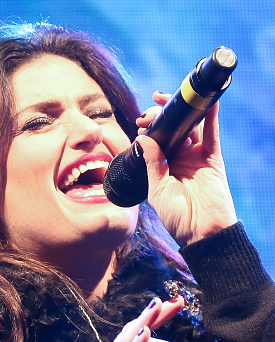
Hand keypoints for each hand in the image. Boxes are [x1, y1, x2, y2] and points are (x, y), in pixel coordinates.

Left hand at [136, 92, 236, 246]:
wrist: (201, 232)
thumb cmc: (177, 217)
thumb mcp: (158, 190)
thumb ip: (152, 163)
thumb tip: (142, 138)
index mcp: (164, 167)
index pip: (156, 141)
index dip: (149, 128)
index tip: (140, 122)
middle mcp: (180, 159)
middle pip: (172, 129)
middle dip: (161, 115)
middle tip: (150, 110)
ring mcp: (197, 157)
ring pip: (190, 127)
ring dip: (182, 111)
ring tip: (169, 98)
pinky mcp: (212, 159)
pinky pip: (211, 135)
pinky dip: (210, 117)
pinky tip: (206, 102)